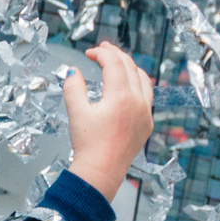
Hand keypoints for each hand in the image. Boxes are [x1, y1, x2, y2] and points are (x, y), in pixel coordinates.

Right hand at [63, 42, 154, 202]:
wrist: (101, 171)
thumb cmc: (88, 144)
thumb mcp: (76, 112)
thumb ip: (73, 87)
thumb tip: (72, 71)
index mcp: (121, 96)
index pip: (114, 64)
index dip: (101, 54)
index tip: (89, 53)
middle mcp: (138, 102)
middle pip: (130, 68)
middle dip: (116, 55)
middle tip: (103, 50)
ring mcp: (146, 113)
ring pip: (143, 80)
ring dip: (130, 68)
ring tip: (118, 63)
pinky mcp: (147, 124)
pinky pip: (147, 96)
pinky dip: (137, 85)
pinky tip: (127, 87)